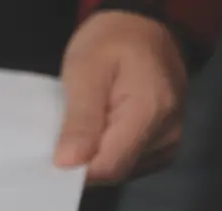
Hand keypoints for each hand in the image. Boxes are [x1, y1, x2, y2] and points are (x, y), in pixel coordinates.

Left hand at [54, 11, 187, 183]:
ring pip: (122, 170)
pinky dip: (110, 152)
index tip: (51, 157)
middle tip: (62, 135)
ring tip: (83, 127)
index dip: (77, 170)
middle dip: (85, 161)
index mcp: (151, 113)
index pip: (109, 166)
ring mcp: (170, 142)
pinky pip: (130, 162)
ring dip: (96, 156)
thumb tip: (69, 164)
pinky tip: (99, 131)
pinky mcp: (165, 145)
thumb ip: (80, 120)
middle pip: (116, 171)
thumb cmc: (110, 44)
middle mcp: (168, 134)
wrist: (143, 29)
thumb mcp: (84, 73)